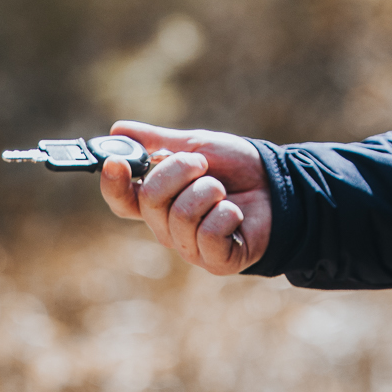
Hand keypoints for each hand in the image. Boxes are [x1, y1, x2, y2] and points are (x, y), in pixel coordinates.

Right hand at [98, 120, 270, 274]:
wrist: (277, 184)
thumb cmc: (235, 167)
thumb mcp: (196, 146)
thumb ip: (158, 142)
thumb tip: (118, 130)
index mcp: (157, 200)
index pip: (122, 200)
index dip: (113, 184)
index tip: (115, 162)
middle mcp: (167, 227)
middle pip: (150, 201)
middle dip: (178, 171)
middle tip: (202, 163)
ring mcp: (190, 247)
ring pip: (181, 215)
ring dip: (209, 190)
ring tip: (223, 190)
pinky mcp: (216, 261)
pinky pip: (208, 234)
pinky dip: (226, 213)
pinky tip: (236, 212)